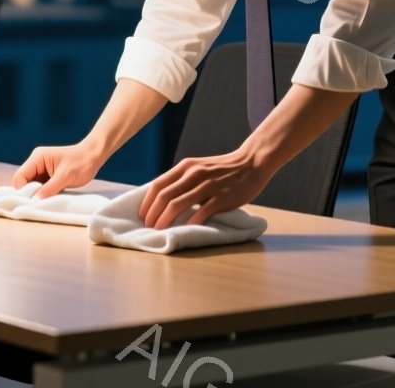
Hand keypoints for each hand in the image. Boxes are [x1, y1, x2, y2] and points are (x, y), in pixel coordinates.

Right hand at [13, 142, 104, 197]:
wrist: (94, 156)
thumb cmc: (81, 162)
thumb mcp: (65, 176)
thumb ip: (49, 189)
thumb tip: (35, 201)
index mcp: (37, 158)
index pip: (20, 177)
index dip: (22, 191)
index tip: (31, 202)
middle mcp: (37, 162)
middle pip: (24, 182)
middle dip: (29, 193)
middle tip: (38, 204)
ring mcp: (42, 169)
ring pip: (32, 186)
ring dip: (37, 194)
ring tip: (46, 202)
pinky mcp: (49, 176)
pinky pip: (41, 187)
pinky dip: (44, 194)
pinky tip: (50, 199)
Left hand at [141, 149, 271, 228]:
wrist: (252, 162)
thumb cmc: (223, 169)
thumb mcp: (199, 167)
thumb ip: (183, 180)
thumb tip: (163, 200)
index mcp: (186, 166)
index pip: (158, 185)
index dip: (147, 202)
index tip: (142, 215)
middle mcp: (194, 174)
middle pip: (164, 196)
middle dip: (152, 214)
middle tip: (148, 227)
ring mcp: (208, 186)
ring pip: (178, 204)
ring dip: (165, 220)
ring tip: (160, 230)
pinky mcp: (222, 197)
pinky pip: (201, 212)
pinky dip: (190, 222)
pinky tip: (186, 229)